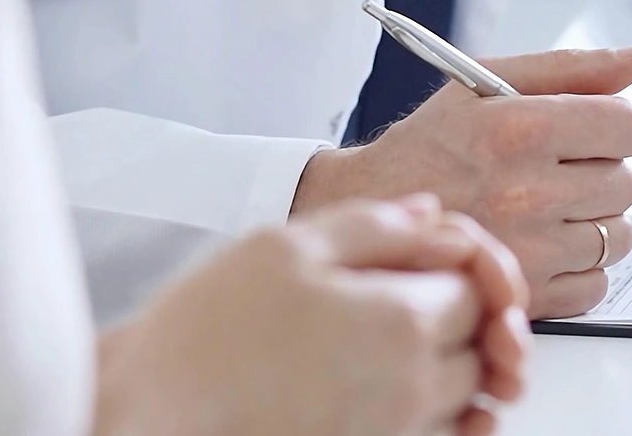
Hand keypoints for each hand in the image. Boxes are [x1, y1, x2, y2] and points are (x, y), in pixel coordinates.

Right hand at [97, 195, 530, 435]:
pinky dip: (449, 421)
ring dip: (457, 368)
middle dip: (464, 317)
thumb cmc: (202, 339)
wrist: (150, 419)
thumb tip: (432, 217)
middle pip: (481, 347)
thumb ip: (372, 225)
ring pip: (468, 400)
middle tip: (422, 292)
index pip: (477, 289)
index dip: (462, 266)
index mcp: (399, 322)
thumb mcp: (282, 246)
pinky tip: (416, 397)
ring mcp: (394, 435)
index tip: (432, 258)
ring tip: (413, 341)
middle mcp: (411, 389)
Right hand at [293, 47, 631, 317]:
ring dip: (593, 221)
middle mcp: (526, 191)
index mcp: (519, 128)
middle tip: (555, 169)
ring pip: (618, 236)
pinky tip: (542, 245)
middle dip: (599, 172)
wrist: (370, 212)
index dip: (615, 126)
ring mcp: (529, 250)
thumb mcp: (484, 83)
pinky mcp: (527, 296)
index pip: (627, 127)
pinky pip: (598, 283)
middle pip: (625, 182)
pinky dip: (580, 268)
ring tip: (545, 208)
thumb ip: (569, 68)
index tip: (590, 132)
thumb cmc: (429, 144)